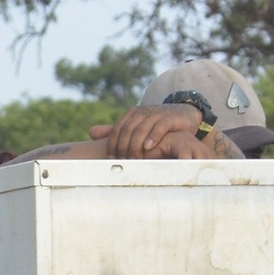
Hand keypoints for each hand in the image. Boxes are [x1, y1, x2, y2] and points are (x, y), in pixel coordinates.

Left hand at [90, 106, 240, 161]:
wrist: (183, 115)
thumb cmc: (156, 125)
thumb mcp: (135, 127)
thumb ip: (115, 130)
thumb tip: (90, 132)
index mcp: (132, 114)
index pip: (117, 130)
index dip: (112, 145)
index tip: (112, 160)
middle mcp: (143, 112)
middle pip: (127, 130)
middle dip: (124, 148)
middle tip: (124, 163)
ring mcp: (157, 113)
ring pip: (142, 129)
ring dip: (136, 145)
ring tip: (135, 159)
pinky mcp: (171, 117)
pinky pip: (160, 126)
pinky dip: (153, 137)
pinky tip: (148, 148)